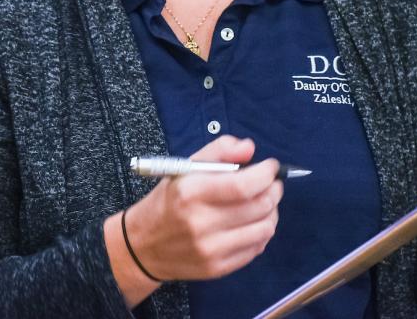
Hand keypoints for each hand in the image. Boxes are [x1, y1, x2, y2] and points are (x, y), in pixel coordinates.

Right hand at [104, 135, 282, 306]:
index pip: (243, 185)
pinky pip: (256, 249)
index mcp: (190, 192)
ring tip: (265, 202)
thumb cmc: (168, 201)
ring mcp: (210, 249)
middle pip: (259, 206)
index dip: (266, 174)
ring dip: (271, 212)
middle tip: (272, 183)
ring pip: (264, 229)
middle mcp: (200, 223)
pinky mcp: (218, 268)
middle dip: (273, 190)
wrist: (143, 245)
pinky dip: (261, 232)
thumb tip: (249, 148)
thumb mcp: (184, 167)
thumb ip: (218, 151)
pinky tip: (253, 223)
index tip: (271, 167)